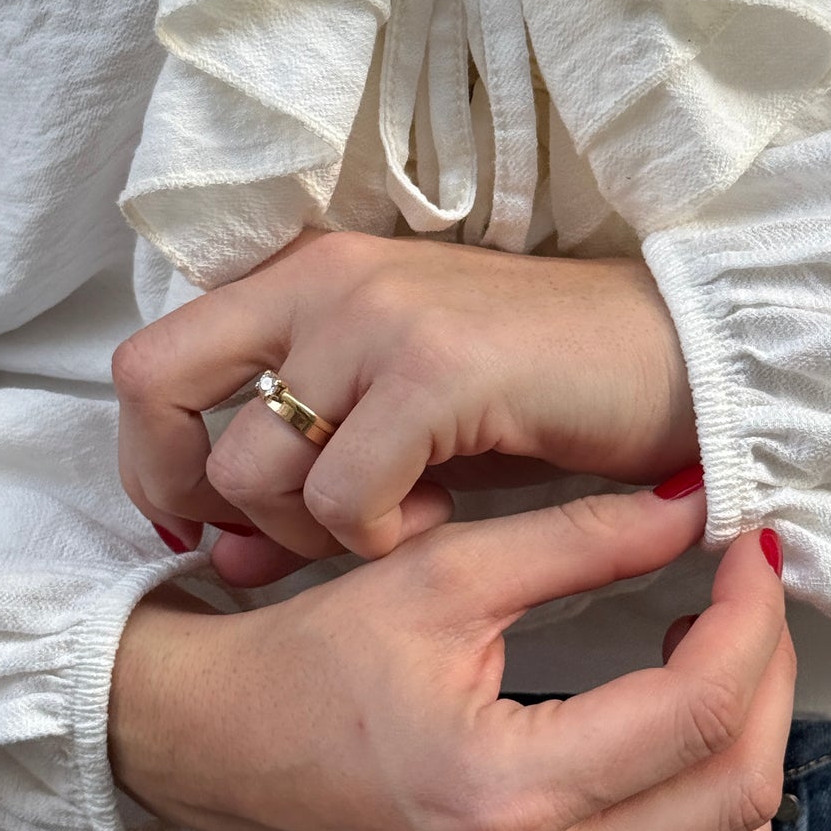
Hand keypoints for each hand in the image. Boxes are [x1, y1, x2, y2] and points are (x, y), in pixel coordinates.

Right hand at [109, 489, 792, 830]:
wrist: (217, 750)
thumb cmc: (309, 656)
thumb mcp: (439, 573)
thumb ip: (581, 538)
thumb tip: (696, 502)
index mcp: (505, 796)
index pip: (699, 712)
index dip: (752, 617)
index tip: (755, 544)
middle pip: (738, 789)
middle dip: (769, 675)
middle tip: (748, 591)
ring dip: (744, 739)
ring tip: (709, 647)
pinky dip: (706, 802)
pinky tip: (671, 725)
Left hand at [113, 231, 695, 583]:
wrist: (679, 357)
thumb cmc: (538, 395)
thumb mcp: (398, 433)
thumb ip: (302, 482)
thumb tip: (215, 556)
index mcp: (305, 274)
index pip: (151, 360)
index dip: (154, 458)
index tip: (210, 524)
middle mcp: (323, 277)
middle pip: (155, 388)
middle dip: (190, 492)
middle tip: (282, 538)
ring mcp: (375, 315)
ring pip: (250, 464)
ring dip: (308, 529)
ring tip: (394, 523)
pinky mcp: (436, 368)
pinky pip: (345, 496)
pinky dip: (378, 537)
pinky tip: (438, 519)